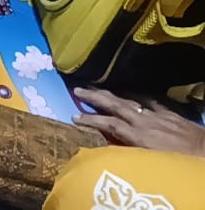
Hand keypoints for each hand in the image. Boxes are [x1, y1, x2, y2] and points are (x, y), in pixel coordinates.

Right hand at [73, 88, 204, 156]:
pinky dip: (139, 97)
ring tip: (97, 89)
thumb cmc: (179, 165)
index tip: (73, 116)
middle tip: (76, 90)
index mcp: (138, 136)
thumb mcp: (152, 163)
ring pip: (129, 101)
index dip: (90, 119)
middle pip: (115, 106)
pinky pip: (150, 101)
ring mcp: (157, 115)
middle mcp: (144, 122)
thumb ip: (131, 152)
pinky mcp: (170, 114)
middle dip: (94, 97)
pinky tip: (132, 94)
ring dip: (111, 95)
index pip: (108, 124)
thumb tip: (110, 146)